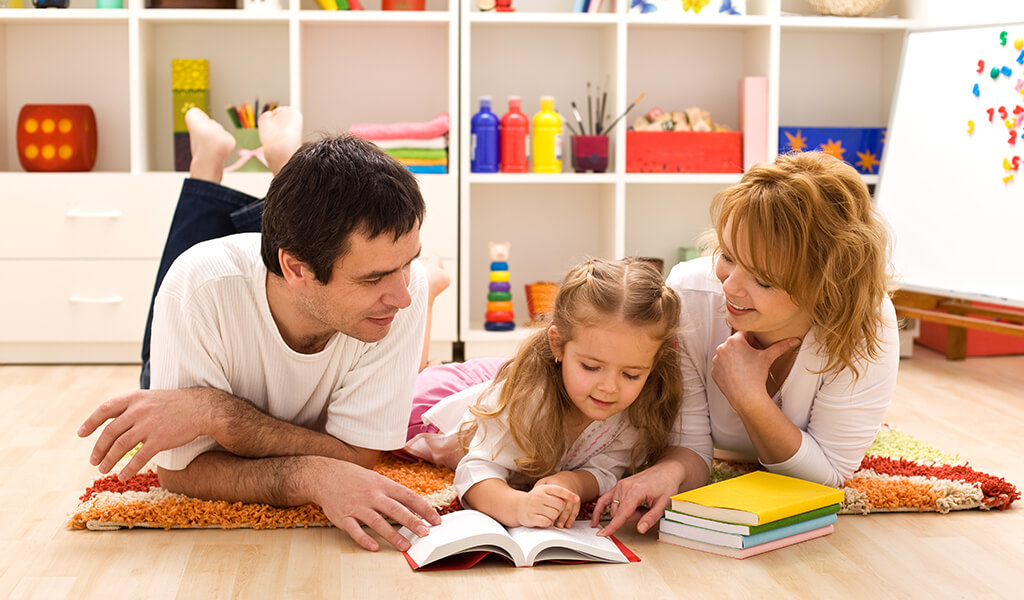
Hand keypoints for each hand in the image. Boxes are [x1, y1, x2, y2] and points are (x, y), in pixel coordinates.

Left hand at [77, 388, 212, 480]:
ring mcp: (149, 425)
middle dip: (98, 449)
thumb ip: (131, 407)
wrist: (201, 408)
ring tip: (103, 469)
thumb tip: (111, 421)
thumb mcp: (150, 398)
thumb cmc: (175, 404)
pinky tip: (122, 476)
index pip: (105, 409)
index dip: (90, 422)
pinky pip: (138, 457)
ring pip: (120, 446)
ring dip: (109, 460)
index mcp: (134, 398)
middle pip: (110, 432)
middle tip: (93, 460)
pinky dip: (128, 469)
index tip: (81, 434)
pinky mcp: (160, 439)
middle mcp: (138, 410)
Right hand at [313, 460, 441, 551]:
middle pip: (396, 510)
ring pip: (378, 522)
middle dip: (412, 522)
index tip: (436, 520)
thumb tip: (415, 507)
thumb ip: (394, 494)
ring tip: (405, 546)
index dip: (424, 509)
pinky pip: (355, 531)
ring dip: (392, 535)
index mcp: (383, 485)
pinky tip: (374, 547)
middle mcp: (372, 495)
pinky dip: (365, 540)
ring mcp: (357, 507)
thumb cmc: (355, 479)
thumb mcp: (377, 480)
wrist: (326, 475)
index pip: (408, 497)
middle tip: (425, 534)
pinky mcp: (344, 517)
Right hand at [517, 484, 579, 527]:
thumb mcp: (545, 492)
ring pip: (554, 514)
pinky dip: (548, 523)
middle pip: (559, 505)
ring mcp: (534, 506)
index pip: (559, 490)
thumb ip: (558, 493)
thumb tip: (575, 498)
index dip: (569, 495)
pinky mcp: (531, 517)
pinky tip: (544, 520)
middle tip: (552, 510)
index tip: (577, 499)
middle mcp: (538, 496)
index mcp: (543, 488)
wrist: (519, 507)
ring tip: (547, 515)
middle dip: (559, 510)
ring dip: (554, 517)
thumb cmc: (537, 499)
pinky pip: (547, 522)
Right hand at [591, 462, 681, 536]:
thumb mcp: (663, 505)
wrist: (666, 471)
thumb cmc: (667, 485)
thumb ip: (650, 518)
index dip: (612, 526)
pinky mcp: (619, 485)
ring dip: (626, 513)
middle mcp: (625, 487)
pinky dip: (599, 509)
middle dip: (631, 518)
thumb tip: (640, 529)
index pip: (621, 513)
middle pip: (619, 513)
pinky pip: (604, 499)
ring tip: (641, 507)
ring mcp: (620, 485)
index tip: (603, 534)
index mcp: (636, 491)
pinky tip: (595, 519)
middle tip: (646, 511)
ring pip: (615, 509)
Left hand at [712, 332, 799, 410]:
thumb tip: (794, 340)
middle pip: (736, 344)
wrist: (746, 397)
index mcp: (734, 341)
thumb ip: (781, 346)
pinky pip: (722, 366)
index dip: (754, 342)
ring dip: (737, 358)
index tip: (759, 350)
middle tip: (754, 359)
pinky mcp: (714, 371)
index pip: (746, 335)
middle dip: (745, 349)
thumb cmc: (756, 376)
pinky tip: (739, 374)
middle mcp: (722, 348)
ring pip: (729, 354)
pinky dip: (729, 368)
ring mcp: (716, 360)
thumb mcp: (769, 357)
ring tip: (747, 368)